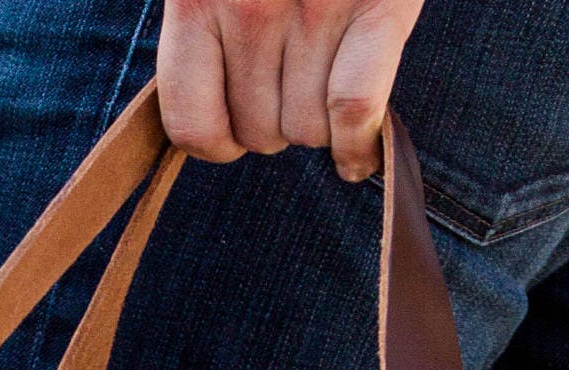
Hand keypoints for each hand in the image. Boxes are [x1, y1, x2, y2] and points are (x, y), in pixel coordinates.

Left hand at [157, 0, 426, 182]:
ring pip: (308, 131)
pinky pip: (354, 108)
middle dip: (276, 124)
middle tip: (291, 89)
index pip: (190, 121)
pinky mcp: (378, 7)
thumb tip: (211, 123)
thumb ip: (205, 29)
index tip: (231, 134)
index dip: (215, 142)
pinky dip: (358, 143)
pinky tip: (358, 155)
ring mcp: (315, 9)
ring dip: (320, 128)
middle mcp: (250, 8)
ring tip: (326, 85)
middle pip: (259, 132)